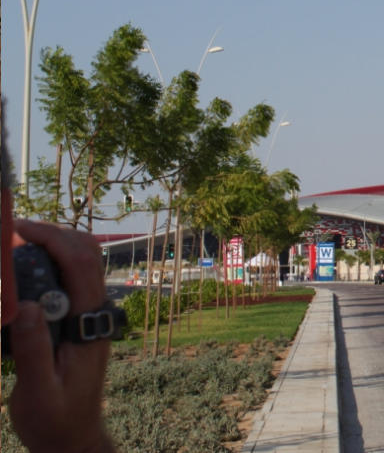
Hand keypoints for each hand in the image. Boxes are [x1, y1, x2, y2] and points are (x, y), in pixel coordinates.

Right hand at [7, 219, 115, 452]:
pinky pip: (69, 279)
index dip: (52, 238)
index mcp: (90, 323)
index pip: (81, 265)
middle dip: (51, 233)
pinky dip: (48, 263)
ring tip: (13, 243)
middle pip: (85, 253)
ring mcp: (90, 313)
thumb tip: (28, 306)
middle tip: (10, 230)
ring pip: (80, 262)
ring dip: (51, 244)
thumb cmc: (55, 419)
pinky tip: (21, 268)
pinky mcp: (79, 319)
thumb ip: (33, 350)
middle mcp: (96, 311)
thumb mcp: (37, 391)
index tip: (19, 228)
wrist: (73, 436)